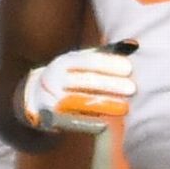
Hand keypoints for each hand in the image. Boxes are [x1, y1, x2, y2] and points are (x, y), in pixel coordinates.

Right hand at [19, 40, 137, 133]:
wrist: (34, 98)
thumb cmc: (67, 79)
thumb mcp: (80, 64)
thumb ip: (106, 55)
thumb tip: (135, 44)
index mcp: (63, 62)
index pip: (88, 61)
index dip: (108, 64)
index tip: (129, 68)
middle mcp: (54, 77)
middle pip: (85, 80)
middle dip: (110, 84)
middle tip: (133, 89)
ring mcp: (49, 97)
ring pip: (79, 101)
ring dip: (103, 104)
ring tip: (125, 108)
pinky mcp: (48, 116)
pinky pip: (71, 120)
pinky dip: (88, 122)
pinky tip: (106, 124)